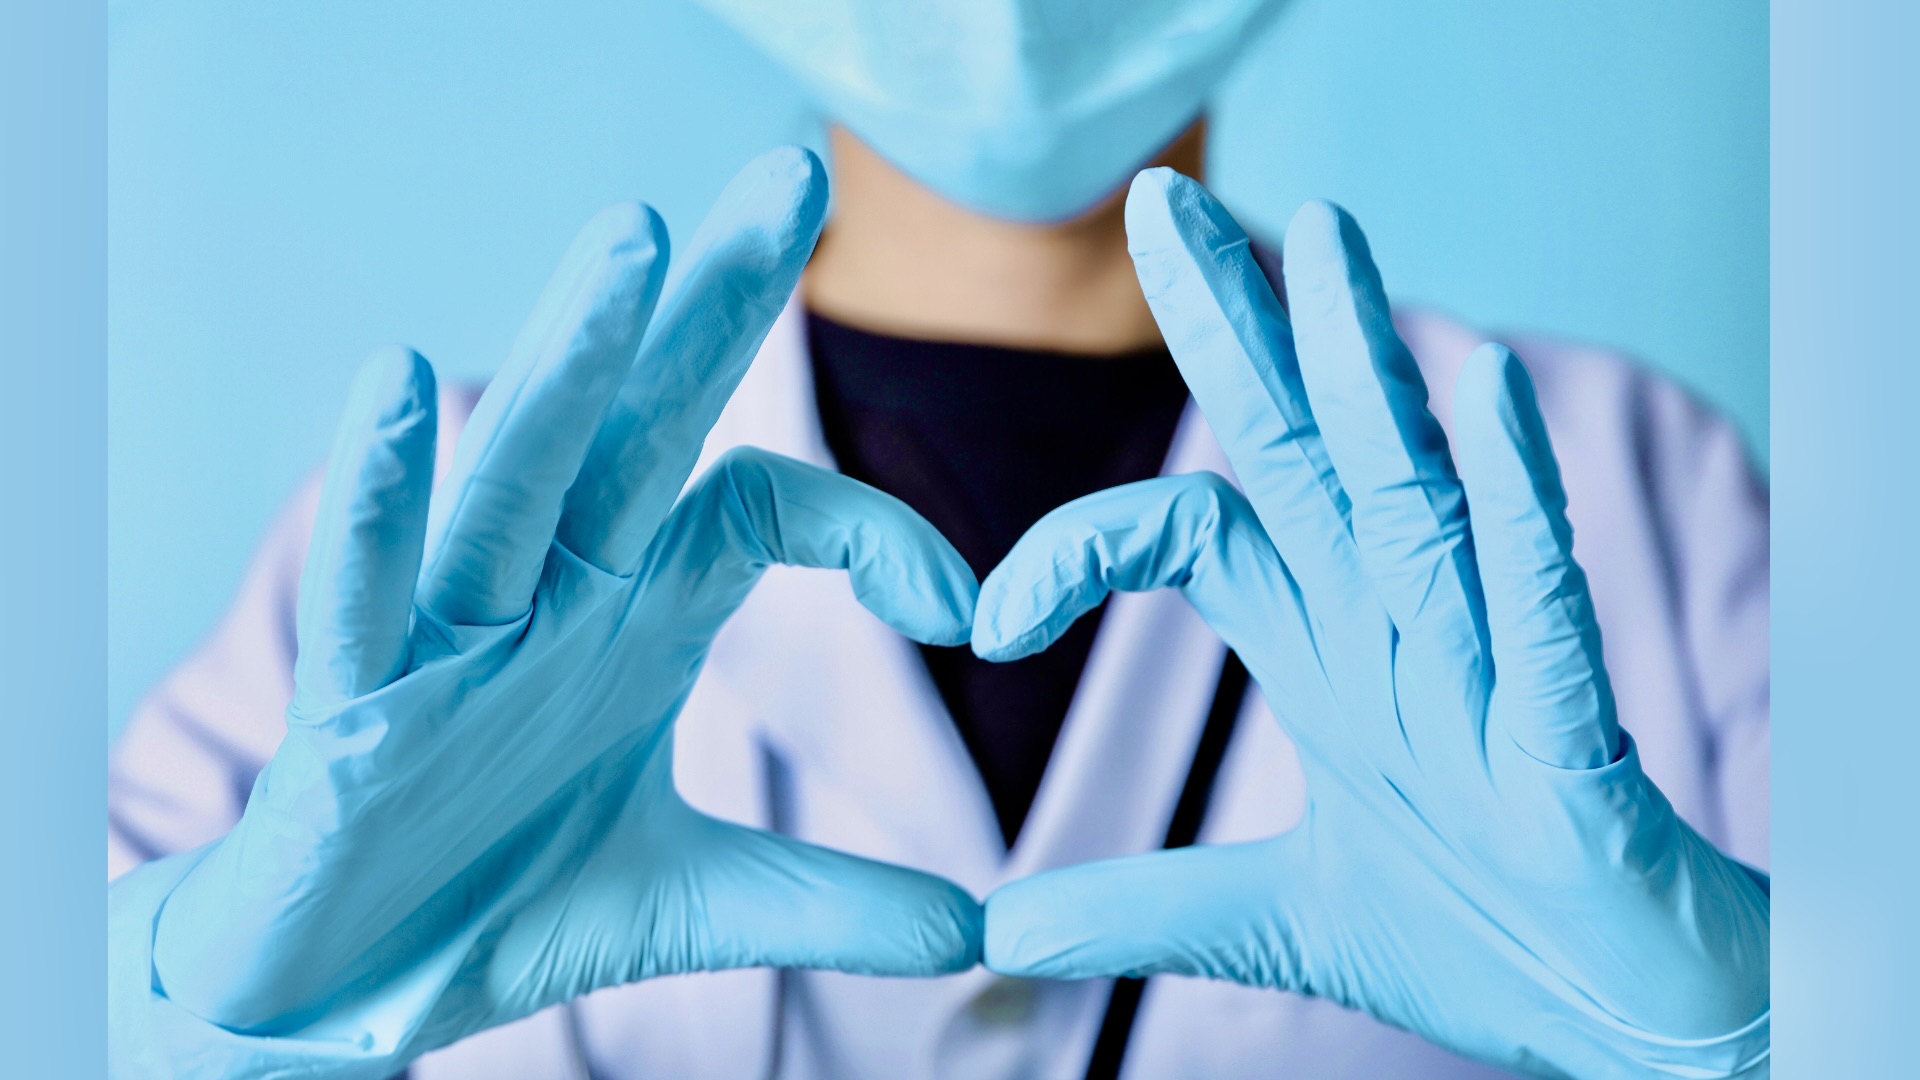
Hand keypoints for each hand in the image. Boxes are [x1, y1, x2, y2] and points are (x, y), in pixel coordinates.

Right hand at [147, 149, 980, 1055]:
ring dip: (574, 361)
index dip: (875, 529)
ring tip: (634, 239)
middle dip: (717, 303)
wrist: (350, 986)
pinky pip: (370, 584)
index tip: (970, 609)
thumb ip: (825, 901)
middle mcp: (555, 594)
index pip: (765, 504)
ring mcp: (455, 635)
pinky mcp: (357, 701)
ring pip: (518, 474)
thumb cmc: (498, 898)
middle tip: (798, 167)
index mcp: (637, 614)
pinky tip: (399, 382)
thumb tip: (980, 936)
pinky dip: (384, 493)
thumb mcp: (688, 900)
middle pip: (644, 424)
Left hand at [975, 171, 1768, 1077]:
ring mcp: (1485, 665)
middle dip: (1237, 325)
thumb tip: (1000, 931)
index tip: (986, 622)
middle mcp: (1396, 627)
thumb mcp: (1278, 920)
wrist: (1629, 1017)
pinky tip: (1487, 391)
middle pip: (1304, 448)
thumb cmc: (1486, 935)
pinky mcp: (1570, 730)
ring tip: (1325, 237)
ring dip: (1372, 365)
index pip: (1197, 534)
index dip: (1082, 546)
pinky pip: (1538, 593)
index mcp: (1328, 651)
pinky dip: (1513, 499)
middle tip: (1163, 200)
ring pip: (1416, 486)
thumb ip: (1145, 907)